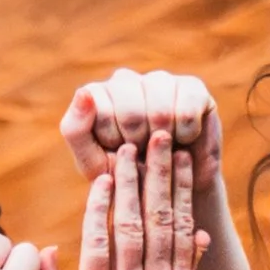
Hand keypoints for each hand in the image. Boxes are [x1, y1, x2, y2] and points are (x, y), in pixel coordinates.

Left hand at [45, 121, 203, 269]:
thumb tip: (203, 235)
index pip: (185, 228)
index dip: (183, 188)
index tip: (181, 155)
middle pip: (163, 219)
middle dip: (161, 173)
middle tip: (158, 136)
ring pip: (133, 225)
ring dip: (131, 182)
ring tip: (129, 149)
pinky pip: (99, 243)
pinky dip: (100, 209)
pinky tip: (102, 183)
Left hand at [57, 69, 222, 201]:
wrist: (169, 190)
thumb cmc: (126, 176)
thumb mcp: (93, 162)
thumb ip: (76, 129)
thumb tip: (84, 92)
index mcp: (97, 94)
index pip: (101, 111)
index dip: (113, 141)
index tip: (117, 150)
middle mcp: (126, 80)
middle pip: (131, 112)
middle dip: (138, 144)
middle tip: (142, 152)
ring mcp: (160, 80)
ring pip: (160, 111)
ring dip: (163, 142)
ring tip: (161, 147)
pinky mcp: (193, 87)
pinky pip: (187, 111)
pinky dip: (186, 135)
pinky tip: (183, 139)